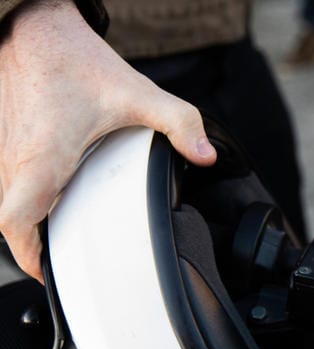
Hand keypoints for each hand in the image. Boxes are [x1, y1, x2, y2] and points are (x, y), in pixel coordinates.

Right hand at [0, 0, 216, 281]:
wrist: (35, 25)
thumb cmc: (74, 58)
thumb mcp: (138, 93)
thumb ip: (180, 125)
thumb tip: (207, 156)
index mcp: (42, 156)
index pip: (17, 222)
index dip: (29, 255)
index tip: (50, 270)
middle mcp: (13, 157)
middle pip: (11, 219)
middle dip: (35, 244)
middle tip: (65, 258)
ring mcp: (2, 148)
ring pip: (6, 200)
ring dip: (30, 220)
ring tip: (61, 234)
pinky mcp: (1, 140)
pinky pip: (6, 182)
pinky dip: (24, 196)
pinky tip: (51, 199)